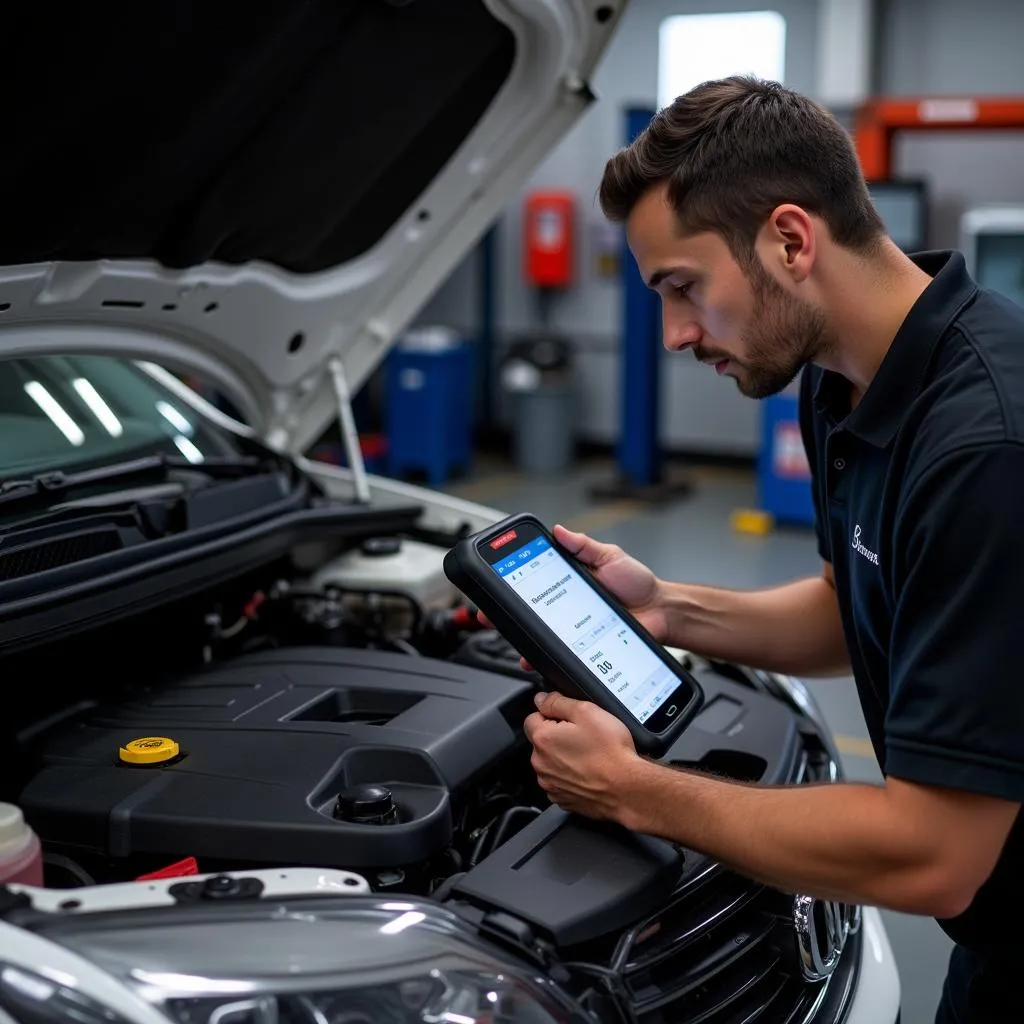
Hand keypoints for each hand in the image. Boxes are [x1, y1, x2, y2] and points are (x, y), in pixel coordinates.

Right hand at [476, 524, 668, 671]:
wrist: (661, 612)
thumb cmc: (638, 584)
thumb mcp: (610, 557)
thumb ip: (584, 546)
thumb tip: (559, 531)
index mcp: (568, 582)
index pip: (533, 582)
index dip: (511, 582)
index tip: (493, 579)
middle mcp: (566, 606)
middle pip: (527, 611)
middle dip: (502, 613)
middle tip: (487, 613)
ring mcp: (572, 629)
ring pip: (537, 635)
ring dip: (518, 637)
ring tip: (506, 636)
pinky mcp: (581, 647)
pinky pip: (558, 654)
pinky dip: (543, 658)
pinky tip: (533, 658)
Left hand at [523, 690, 642, 821]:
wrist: (627, 788)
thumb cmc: (611, 752)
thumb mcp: (587, 712)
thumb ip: (558, 702)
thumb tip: (542, 699)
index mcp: (543, 739)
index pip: (532, 718)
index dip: (551, 715)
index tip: (568, 719)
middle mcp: (541, 764)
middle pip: (541, 742)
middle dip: (557, 736)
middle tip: (584, 736)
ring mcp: (551, 784)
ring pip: (550, 762)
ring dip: (563, 757)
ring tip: (589, 755)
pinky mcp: (562, 799)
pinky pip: (560, 781)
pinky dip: (571, 776)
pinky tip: (588, 771)